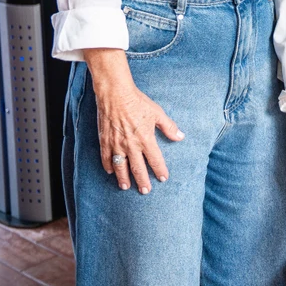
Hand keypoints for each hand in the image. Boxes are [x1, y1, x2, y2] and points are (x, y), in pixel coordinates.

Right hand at [84, 49, 184, 194]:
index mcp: (146, 138)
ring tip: (126, 187)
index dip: (160, 170)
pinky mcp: (105, 141)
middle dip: (142, 181)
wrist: (115, 94)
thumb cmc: (138, 102)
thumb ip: (169, 127)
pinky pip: (106, 158)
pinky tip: (110, 172)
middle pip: (138, 168)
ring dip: (123, 178)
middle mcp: (131, 145)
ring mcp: (117, 144)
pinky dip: (108, 166)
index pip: (155, 160)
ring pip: (120, 167)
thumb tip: (180, 137)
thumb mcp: (157, 113)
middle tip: (145, 191)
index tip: (163, 179)